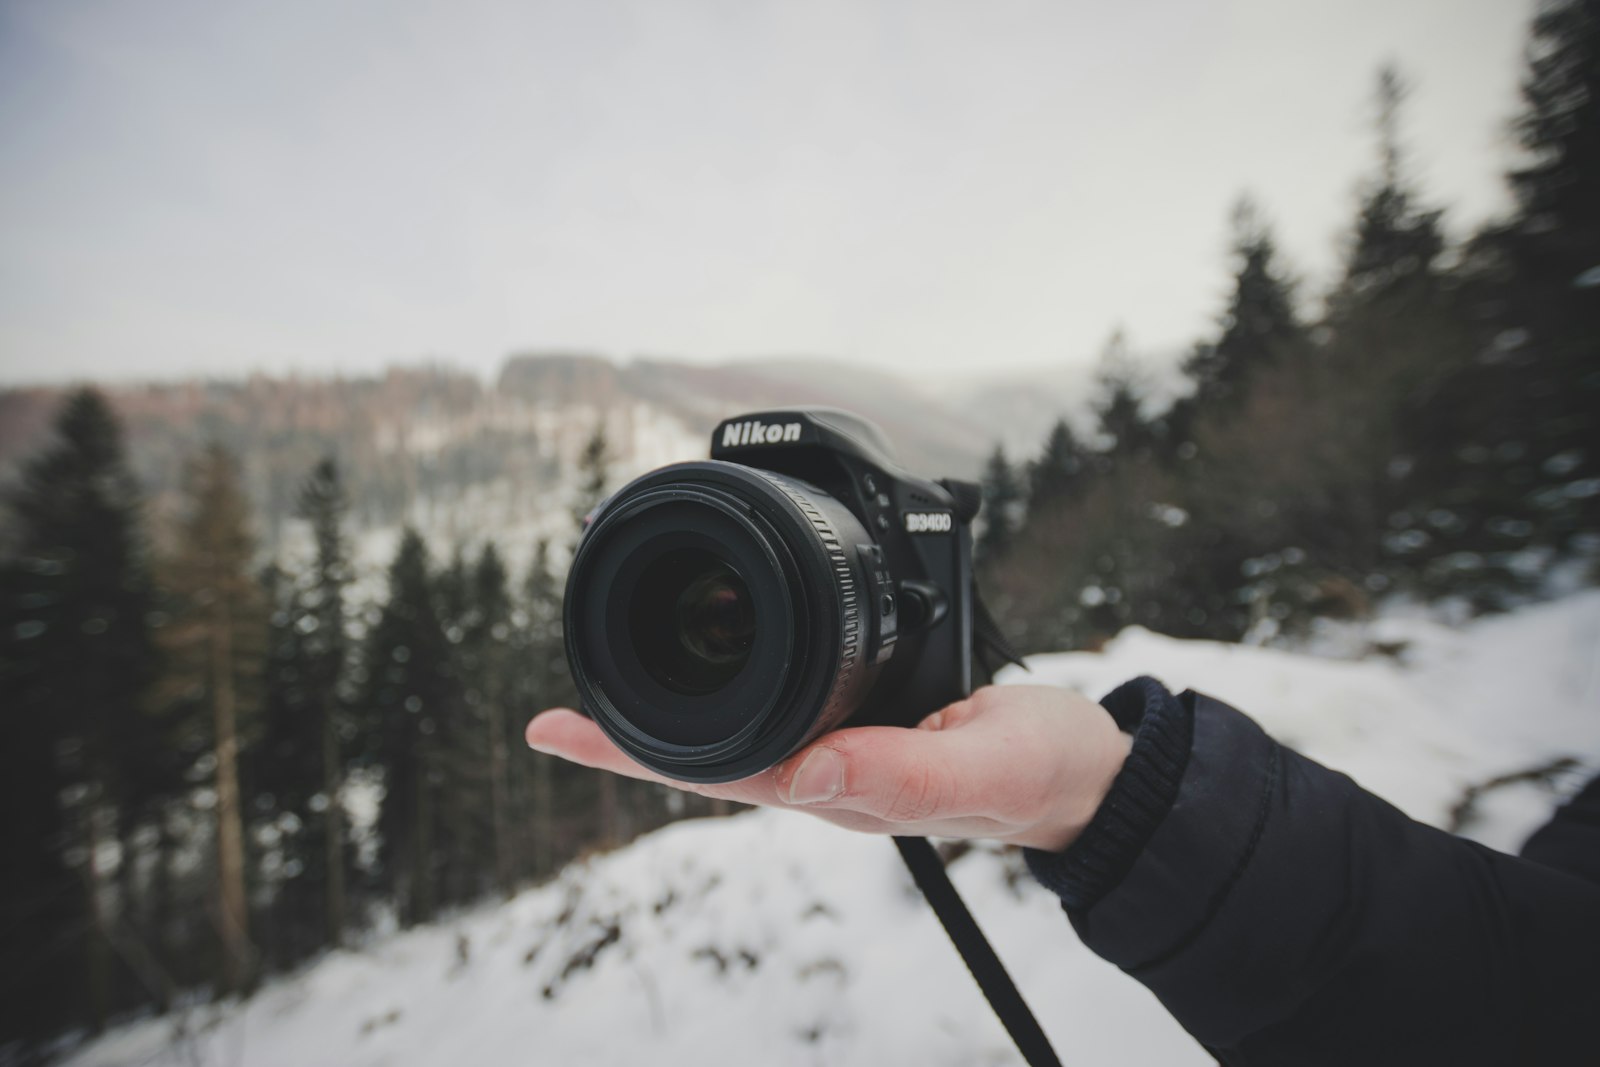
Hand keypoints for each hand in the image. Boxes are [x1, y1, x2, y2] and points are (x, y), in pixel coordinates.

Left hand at [524, 685, 1131, 851]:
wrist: (1083, 771)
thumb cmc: (1038, 771)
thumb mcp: (983, 764)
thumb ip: (904, 770)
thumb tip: (808, 772)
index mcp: (838, 785)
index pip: (716, 772)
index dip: (635, 752)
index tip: (561, 729)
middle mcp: (825, 771)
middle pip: (706, 754)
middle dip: (627, 735)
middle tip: (548, 719)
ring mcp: (840, 751)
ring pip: (738, 733)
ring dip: (670, 710)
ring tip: (604, 689)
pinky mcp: (864, 721)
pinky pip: (782, 706)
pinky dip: (735, 682)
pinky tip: (715, 666)